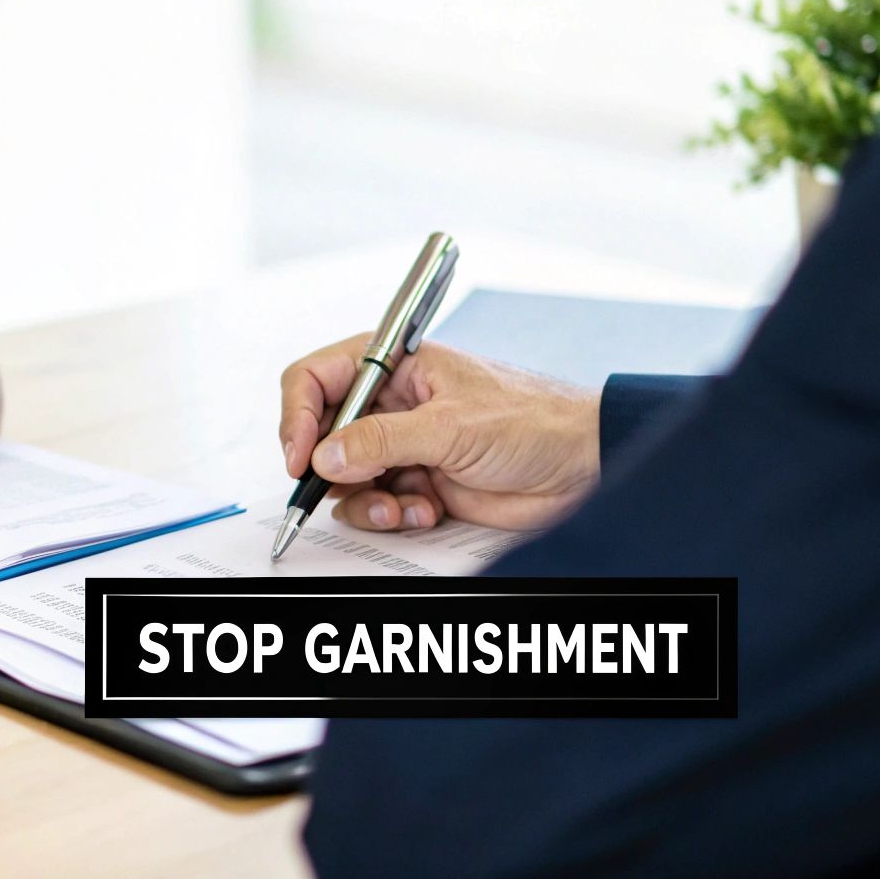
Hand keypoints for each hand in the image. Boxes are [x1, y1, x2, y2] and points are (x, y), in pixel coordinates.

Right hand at [278, 338, 599, 531]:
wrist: (582, 468)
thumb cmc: (535, 421)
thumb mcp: (453, 426)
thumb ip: (383, 440)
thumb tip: (326, 454)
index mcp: (395, 364)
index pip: (317, 377)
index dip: (297, 415)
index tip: (300, 456)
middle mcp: (391, 402)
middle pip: (321, 432)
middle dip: (328, 467)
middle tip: (343, 487)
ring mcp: (401, 445)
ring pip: (344, 476)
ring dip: (364, 499)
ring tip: (402, 505)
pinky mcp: (416, 482)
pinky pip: (374, 503)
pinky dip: (391, 514)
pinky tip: (427, 510)